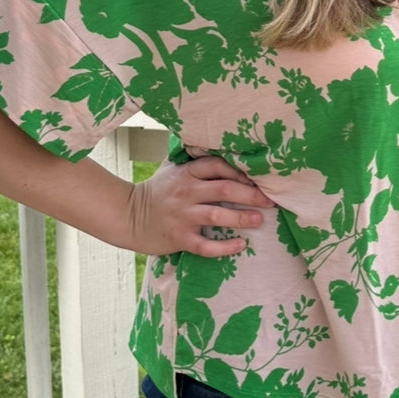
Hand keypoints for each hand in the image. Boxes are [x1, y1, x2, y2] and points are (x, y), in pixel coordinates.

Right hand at [128, 155, 274, 257]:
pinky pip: (205, 245)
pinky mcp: (179, 238)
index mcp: (186, 174)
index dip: (240, 171)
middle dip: (251, 194)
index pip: (217, 166)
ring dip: (241, 217)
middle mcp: (186, 193)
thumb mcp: (172, 170)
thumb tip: (226, 150)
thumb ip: (195, 162)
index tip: (259, 178)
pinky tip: (240, 245)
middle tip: (270, 200)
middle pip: (224, 189)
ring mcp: (182, 216)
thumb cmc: (157, 192)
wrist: (128, 217)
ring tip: (259, 220)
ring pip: (217, 215)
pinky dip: (224, 247)